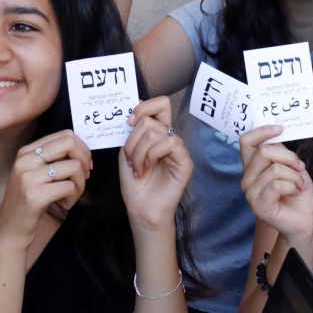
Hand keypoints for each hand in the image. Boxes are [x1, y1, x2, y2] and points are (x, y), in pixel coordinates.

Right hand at [0, 130, 91, 250]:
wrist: (9, 230)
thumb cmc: (30, 201)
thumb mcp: (37, 174)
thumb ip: (55, 159)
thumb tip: (84, 151)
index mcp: (26, 151)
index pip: (65, 135)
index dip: (82, 148)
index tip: (85, 165)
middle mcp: (25, 160)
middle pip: (70, 143)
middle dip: (85, 160)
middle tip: (85, 177)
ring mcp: (27, 177)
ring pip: (74, 167)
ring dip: (81, 184)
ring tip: (73, 195)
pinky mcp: (33, 196)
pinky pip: (69, 187)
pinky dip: (74, 197)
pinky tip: (66, 204)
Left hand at [120, 96, 192, 230]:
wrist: (141, 208)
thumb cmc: (135, 184)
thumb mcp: (127, 152)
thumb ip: (133, 132)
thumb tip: (138, 105)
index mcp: (158, 133)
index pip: (160, 104)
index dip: (143, 107)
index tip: (128, 122)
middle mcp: (169, 137)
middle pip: (150, 120)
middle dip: (132, 141)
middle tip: (130, 160)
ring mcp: (178, 149)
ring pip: (155, 132)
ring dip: (138, 152)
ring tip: (138, 168)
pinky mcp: (185, 160)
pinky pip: (170, 143)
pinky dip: (153, 154)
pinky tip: (148, 167)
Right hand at [239, 126, 312, 245]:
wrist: (306, 217)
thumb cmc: (298, 189)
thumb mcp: (291, 165)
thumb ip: (279, 150)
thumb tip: (274, 133)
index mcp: (252, 165)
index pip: (246, 141)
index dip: (262, 131)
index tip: (280, 129)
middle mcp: (247, 178)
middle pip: (264, 152)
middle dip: (289, 157)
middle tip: (301, 167)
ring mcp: (250, 193)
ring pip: (275, 169)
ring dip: (295, 176)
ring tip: (300, 184)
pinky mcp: (258, 206)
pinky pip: (277, 185)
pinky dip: (293, 186)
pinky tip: (295, 193)